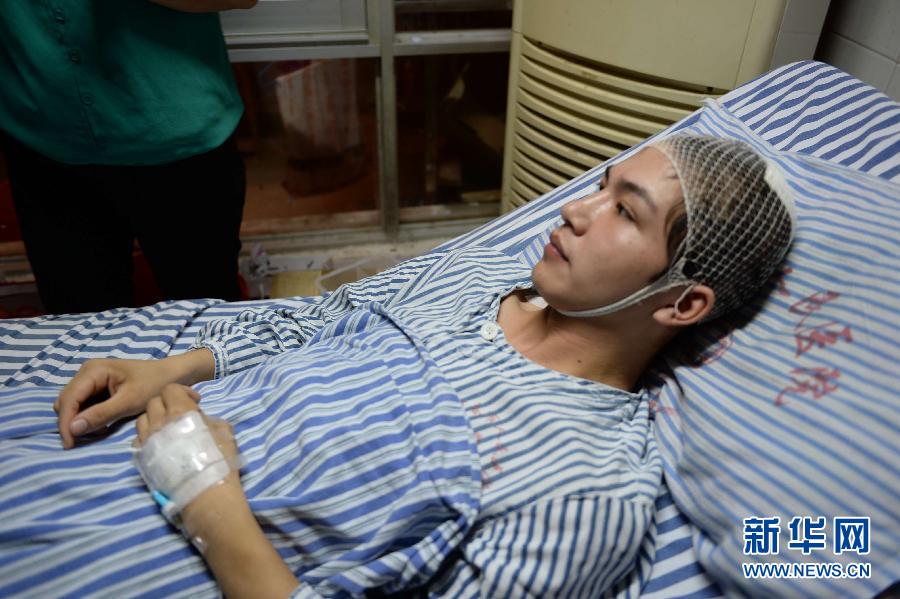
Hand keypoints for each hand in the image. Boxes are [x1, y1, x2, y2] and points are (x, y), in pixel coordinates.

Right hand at [55, 350, 215, 448]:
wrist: (172, 375)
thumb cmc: (154, 384)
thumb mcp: (129, 401)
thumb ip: (101, 414)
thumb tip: (73, 429)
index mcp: (93, 370)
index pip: (69, 398)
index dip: (66, 422)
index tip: (69, 444)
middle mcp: (87, 372)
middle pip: (66, 401)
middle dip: (71, 422)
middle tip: (80, 442)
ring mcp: (91, 379)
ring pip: (73, 404)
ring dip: (79, 420)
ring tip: (94, 433)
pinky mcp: (97, 387)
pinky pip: (84, 404)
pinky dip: (88, 417)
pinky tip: (101, 425)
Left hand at [136, 385, 247, 547]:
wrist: (205, 492)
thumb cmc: (219, 459)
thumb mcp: (225, 430)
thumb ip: (209, 418)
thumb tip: (200, 417)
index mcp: (180, 411)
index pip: (170, 389)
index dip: (181, 393)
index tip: (193, 403)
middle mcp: (159, 422)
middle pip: (154, 403)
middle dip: (166, 405)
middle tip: (179, 416)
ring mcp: (147, 441)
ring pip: (141, 420)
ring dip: (153, 421)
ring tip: (166, 431)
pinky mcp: (141, 458)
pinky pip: (137, 441)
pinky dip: (146, 439)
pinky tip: (159, 447)